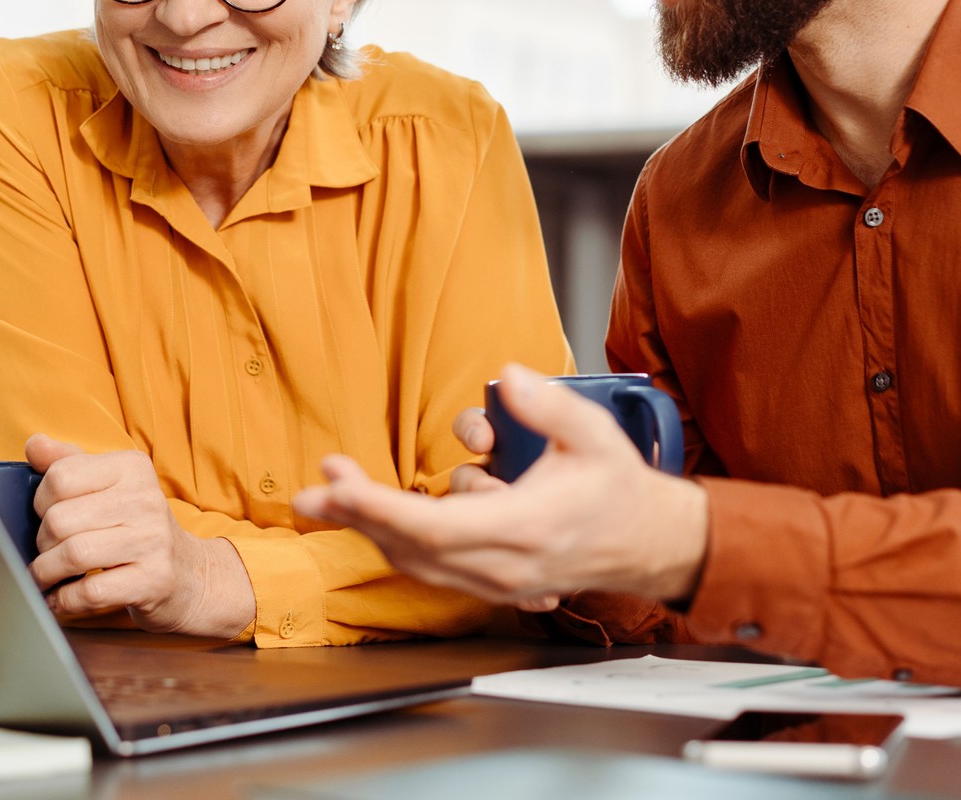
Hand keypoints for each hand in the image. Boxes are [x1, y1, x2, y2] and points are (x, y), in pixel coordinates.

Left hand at [25, 435, 254, 638]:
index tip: (47, 516)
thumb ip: (70, 463)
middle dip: (42, 543)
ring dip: (46, 573)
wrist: (189, 573)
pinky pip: (90, 592)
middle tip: (47, 552)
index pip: (60, 477)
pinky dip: (64, 600)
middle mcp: (146, 499)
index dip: (40, 502)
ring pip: (73, 555)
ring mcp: (152, 541)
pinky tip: (60, 599)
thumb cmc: (136, 527)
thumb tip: (35, 444)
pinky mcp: (153, 580)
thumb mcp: (109, 486)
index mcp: (132, 468)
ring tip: (45, 577)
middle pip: (60, 519)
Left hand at [293, 365, 707, 609]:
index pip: (434, 529)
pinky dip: (397, 537)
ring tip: (333, 489)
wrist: (649, 543)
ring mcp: (497, 582)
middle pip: (411, 550)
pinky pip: (431, 565)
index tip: (338, 487)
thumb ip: (548, 407)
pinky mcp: (492, 584)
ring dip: (370, 526)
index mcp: (524, 530)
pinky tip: (375, 508)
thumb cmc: (618, 488)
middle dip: (357, 518)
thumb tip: (508, 377)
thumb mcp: (593, 435)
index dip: (377, 509)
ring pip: (415, 562)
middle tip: (311, 492)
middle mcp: (503, 566)